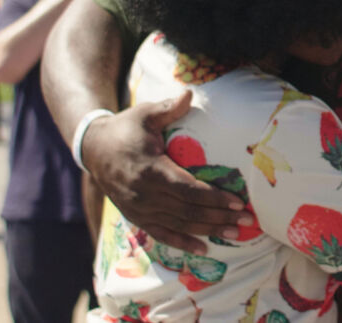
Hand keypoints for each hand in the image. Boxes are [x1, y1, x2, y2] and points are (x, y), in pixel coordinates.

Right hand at [81, 90, 252, 253]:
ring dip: (208, 230)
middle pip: (188, 211)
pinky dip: (183, 243)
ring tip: (236, 233)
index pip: (188, 189)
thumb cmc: (126, 129)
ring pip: (179, 225)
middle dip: (220, 217)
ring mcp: (140, 209)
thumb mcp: (144, 114)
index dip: (214, 198)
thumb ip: (168, 108)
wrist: (94, 149)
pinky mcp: (137, 217)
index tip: (238, 201)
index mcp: (150, 170)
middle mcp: (145, 195)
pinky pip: (162, 234)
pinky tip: (203, 249)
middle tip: (247, 220)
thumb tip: (189, 93)